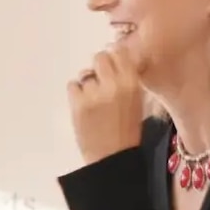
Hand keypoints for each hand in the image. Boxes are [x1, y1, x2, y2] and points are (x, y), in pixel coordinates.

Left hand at [67, 47, 144, 163]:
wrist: (112, 157)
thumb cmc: (127, 129)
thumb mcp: (137, 101)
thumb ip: (128, 79)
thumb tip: (117, 56)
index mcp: (132, 83)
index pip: (120, 52)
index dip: (114, 58)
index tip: (113, 66)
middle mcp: (113, 84)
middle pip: (100, 57)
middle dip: (99, 67)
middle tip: (100, 82)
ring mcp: (94, 93)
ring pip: (85, 73)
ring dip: (88, 83)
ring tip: (93, 100)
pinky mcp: (77, 103)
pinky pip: (72, 85)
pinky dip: (76, 93)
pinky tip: (84, 106)